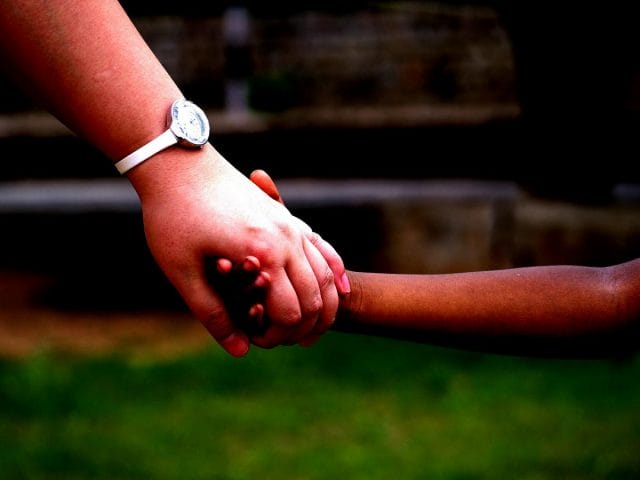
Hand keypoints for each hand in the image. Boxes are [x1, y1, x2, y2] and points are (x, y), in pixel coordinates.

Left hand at [129, 145, 347, 355]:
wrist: (177, 164)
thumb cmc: (172, 217)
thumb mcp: (182, 272)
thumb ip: (213, 314)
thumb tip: (240, 350)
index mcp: (263, 255)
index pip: (290, 312)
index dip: (277, 335)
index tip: (257, 340)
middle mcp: (286, 240)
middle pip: (315, 297)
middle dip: (303, 327)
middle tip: (281, 339)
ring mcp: (291, 227)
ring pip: (326, 275)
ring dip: (325, 306)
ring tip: (311, 328)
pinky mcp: (288, 219)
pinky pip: (324, 250)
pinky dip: (335, 273)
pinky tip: (340, 290)